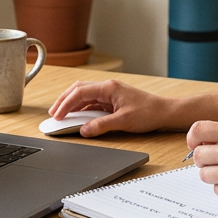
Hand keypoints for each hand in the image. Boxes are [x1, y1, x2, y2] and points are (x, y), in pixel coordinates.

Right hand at [48, 79, 172, 136]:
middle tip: (53, 113)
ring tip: (61, 114)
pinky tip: (77, 115)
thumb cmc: (148, 113)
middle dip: (64, 100)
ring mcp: (110, 93)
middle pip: (78, 89)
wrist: (164, 112)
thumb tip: (84, 130)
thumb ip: (101, 125)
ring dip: (72, 103)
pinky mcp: (112, 100)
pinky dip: (81, 107)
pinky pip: (92, 101)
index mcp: (108, 88)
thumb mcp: (123, 122)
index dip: (65, 104)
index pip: (80, 92)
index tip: (57, 116)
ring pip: (84, 94)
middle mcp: (107, 87)